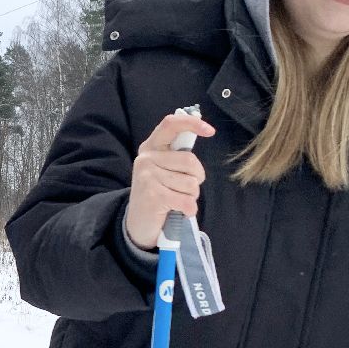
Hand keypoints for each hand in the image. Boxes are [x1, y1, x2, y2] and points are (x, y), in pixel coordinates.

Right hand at [124, 110, 215, 249]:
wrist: (138, 224)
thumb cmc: (159, 193)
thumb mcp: (163, 168)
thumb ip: (178, 153)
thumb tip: (204, 129)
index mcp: (150, 147)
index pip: (171, 125)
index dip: (192, 124)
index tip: (210, 131)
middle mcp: (146, 159)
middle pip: (190, 161)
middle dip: (197, 177)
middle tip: (186, 188)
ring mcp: (147, 177)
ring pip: (191, 184)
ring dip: (192, 196)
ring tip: (178, 199)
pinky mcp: (153, 196)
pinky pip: (187, 201)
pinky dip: (189, 209)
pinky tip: (179, 211)